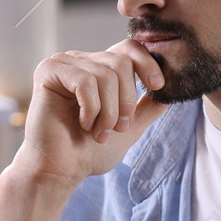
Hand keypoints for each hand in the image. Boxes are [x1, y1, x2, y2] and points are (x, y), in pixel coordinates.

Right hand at [13, 38, 170, 187]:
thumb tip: (171, 91)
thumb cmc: (89, 152)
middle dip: (125, 100)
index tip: (158, 86)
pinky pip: (85, 82)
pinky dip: (91, 109)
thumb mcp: (129, 127)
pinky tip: (82, 124)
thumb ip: (148, 107)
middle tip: (117, 128)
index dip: (147, 63)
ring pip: (105, 75)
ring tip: (98, 133)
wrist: (62, 172)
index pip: (129, 49)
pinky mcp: (49, 71)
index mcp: (98, 69)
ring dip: (108, 111)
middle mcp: (80, 61)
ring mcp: (63, 63)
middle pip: (120, 62)